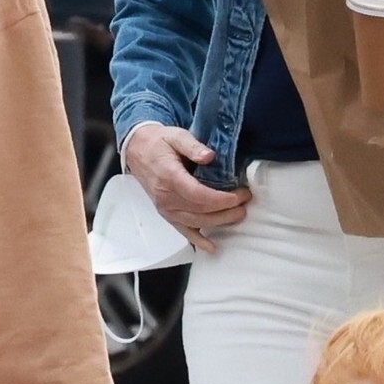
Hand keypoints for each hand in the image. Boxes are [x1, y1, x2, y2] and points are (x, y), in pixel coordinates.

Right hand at [122, 123, 249, 253]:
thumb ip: (193, 146)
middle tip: (245, 201)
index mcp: (169, 177)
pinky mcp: (167, 213)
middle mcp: (166, 197)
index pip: (198, 195)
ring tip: (239, 215)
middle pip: (200, 211)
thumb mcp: (176, 136)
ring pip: (196, 222)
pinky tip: (212, 247)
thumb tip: (209, 156)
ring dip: (219, 222)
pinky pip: (183, 230)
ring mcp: (166, 208)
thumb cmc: (158, 143)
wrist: (138, 151)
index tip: (239, 196)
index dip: (221, 199)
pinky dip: (198, 241)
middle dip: (227, 209)